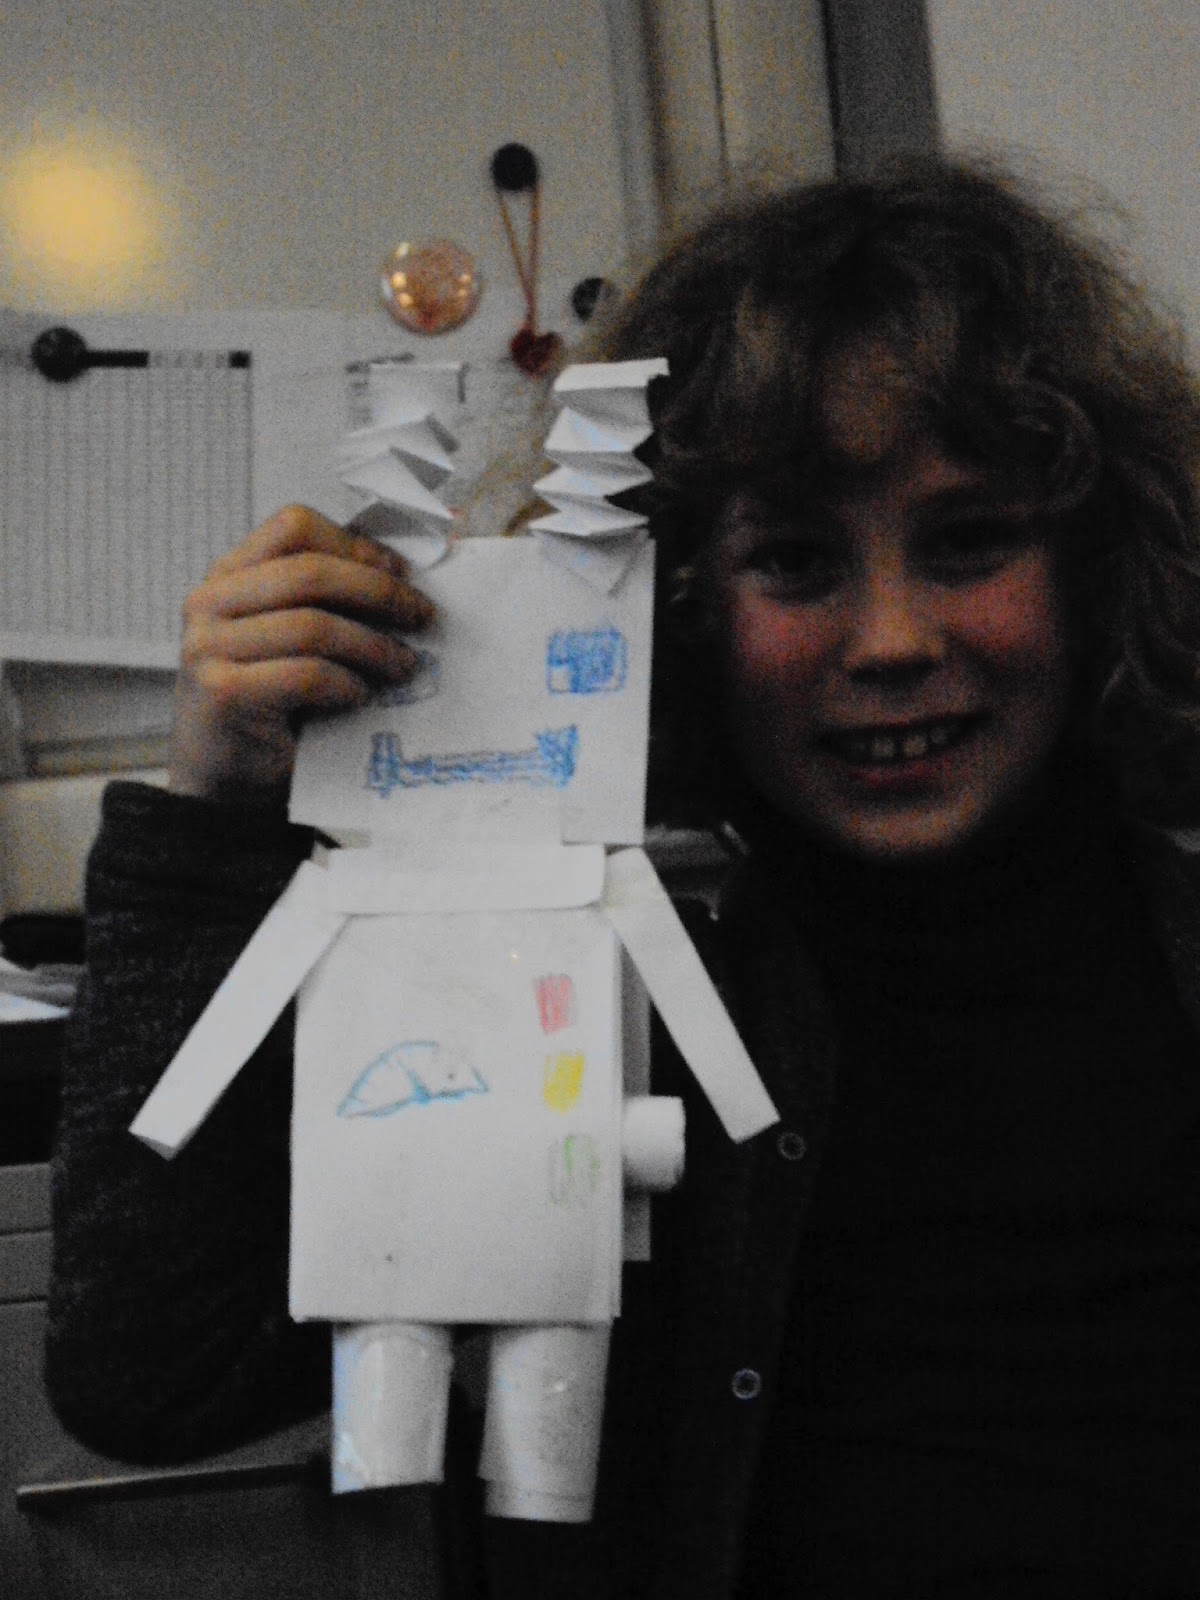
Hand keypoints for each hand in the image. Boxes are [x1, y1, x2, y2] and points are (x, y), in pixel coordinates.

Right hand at [169, 506, 433, 808]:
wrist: (224, 782)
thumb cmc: (271, 707)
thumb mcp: (293, 639)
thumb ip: (326, 602)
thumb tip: (404, 575)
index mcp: (230, 576)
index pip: (294, 527)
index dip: (355, 546)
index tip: (400, 573)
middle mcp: (209, 602)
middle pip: (309, 572)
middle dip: (379, 592)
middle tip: (422, 617)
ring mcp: (208, 647)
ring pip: (311, 625)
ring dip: (372, 644)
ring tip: (403, 665)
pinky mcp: (223, 692)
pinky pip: (305, 674)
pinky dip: (346, 683)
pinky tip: (362, 696)